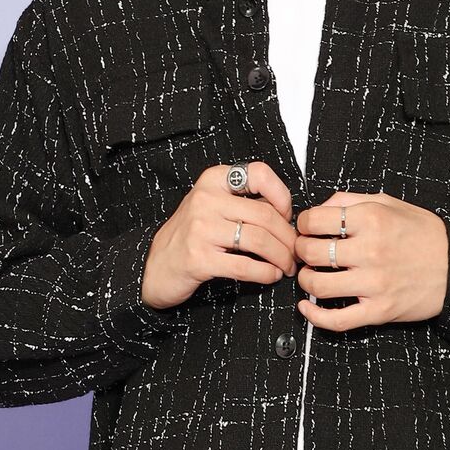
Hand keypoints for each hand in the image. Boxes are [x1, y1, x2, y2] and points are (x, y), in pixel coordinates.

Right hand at [141, 162, 297, 309]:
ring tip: (287, 267)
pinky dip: (265, 273)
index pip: (259, 174)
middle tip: (295, 252)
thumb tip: (288, 216)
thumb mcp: (212, 207)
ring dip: (281, 258)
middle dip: (288, 238)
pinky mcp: (199, 259)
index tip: (287, 216)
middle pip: (265, 215)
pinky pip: (245, 266)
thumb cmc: (191, 236)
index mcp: (213, 180)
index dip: (281, 196)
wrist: (154, 267)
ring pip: (259, 240)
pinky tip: (270, 276)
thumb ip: (244, 203)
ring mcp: (200, 229)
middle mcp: (205, 200)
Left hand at [292, 191, 448, 330]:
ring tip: (310, 276)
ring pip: (318, 285)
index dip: (303, 224)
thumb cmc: (423, 233)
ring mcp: (375, 283)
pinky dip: (315, 316)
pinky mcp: (380, 310)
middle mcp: (371, 250)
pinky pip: (337, 320)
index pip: (314, 220)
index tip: (307, 229)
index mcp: (371, 219)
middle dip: (300, 251)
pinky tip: (307, 308)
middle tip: (305, 252)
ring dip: (305, 280)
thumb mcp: (390, 204)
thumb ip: (350, 201)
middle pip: (311, 252)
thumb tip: (317, 209)